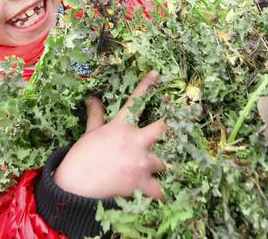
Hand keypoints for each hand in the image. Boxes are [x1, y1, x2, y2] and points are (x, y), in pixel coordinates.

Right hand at [53, 71, 166, 199]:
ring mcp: (140, 163)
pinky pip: (160, 189)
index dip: (147, 85)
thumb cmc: (81, 158)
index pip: (135, 101)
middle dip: (178, 122)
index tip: (156, 74)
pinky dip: (164, 193)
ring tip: (173, 166)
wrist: (75, 187)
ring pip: (166, 160)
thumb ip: (96, 115)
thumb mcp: (90, 134)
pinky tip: (169, 194)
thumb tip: (91, 98)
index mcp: (120, 127)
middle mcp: (135, 142)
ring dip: (167, 163)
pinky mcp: (141, 184)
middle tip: (192, 112)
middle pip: (164, 127)